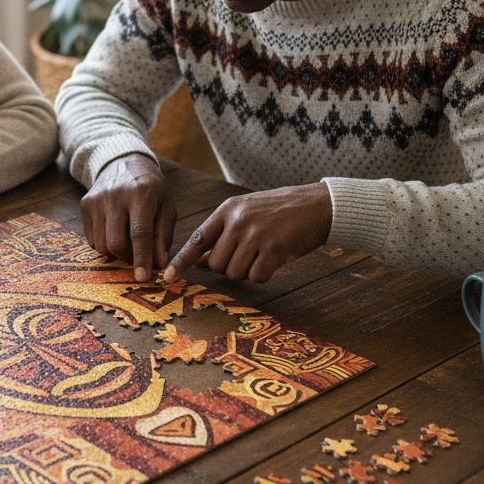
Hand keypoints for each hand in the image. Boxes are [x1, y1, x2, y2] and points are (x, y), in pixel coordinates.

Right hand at [80, 153, 176, 282]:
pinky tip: (115, 233)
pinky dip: (104, 245)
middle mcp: (115, 196)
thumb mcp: (166, 207)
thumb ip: (163, 236)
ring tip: (128, 245)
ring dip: (116, 254)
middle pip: (116, 242)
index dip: (141, 258)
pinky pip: (91, 239)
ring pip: (101, 244)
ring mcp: (96, 200)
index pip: (139, 233)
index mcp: (141, 194)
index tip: (143, 278)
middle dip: (128, 259)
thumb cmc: (151, 188)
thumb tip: (159, 265)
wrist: (124, 162)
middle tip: (138, 260)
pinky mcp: (85, 204)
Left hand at [162, 182, 332, 284]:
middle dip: (229, 267)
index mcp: (227, 211)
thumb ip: (221, 235)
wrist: (316, 206)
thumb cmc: (279, 212)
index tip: (167, 278)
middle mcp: (237, 221)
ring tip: (264, 253)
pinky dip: (264, 274)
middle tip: (249, 255)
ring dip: (248, 270)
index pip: (196, 239)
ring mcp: (255, 234)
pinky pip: (256, 276)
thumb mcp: (246, 214)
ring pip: (235, 272)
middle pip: (217, 264)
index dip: (181, 261)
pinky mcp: (274, 249)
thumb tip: (199, 261)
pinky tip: (275, 259)